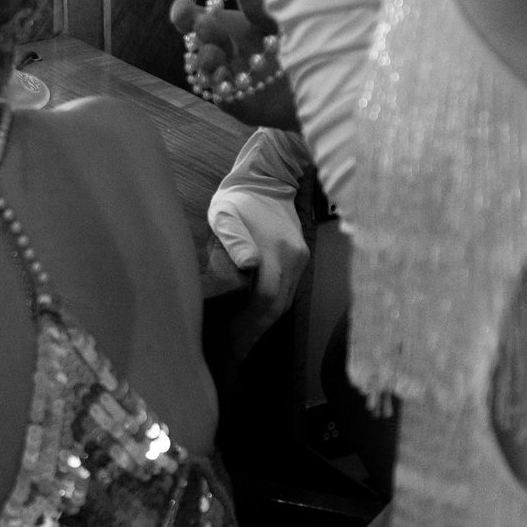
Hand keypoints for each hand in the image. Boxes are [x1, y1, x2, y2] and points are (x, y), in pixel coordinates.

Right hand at [171, 0, 301, 129]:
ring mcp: (228, 80)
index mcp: (227, 28)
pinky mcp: (240, 106)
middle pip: (198, 43)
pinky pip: (222, 97)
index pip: (195, 18)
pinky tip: (225, 75)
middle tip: (207, 25)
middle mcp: (222, 53)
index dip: (184, 13)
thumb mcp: (281, 24)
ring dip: (206, 60)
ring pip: (204, 71)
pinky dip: (221, 86)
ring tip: (216, 54)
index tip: (184, 9)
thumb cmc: (296, 47)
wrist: (319, 83)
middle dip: (201, 33)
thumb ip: (262, 12)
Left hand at [207, 141, 313, 359]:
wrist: (267, 177)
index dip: (251, 322)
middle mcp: (294, 257)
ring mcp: (301, 258)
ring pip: (287, 300)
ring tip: (244, 338)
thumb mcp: (225, 214)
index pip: (266, 297)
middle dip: (257, 330)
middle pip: (279, 305)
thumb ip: (234, 239)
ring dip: (266, 322)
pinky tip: (258, 317)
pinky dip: (274, 307)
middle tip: (237, 349)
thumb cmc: (238, 198)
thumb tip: (249, 266)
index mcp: (275, 249)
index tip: (234, 339)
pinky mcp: (302, 257)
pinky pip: (290, 290)